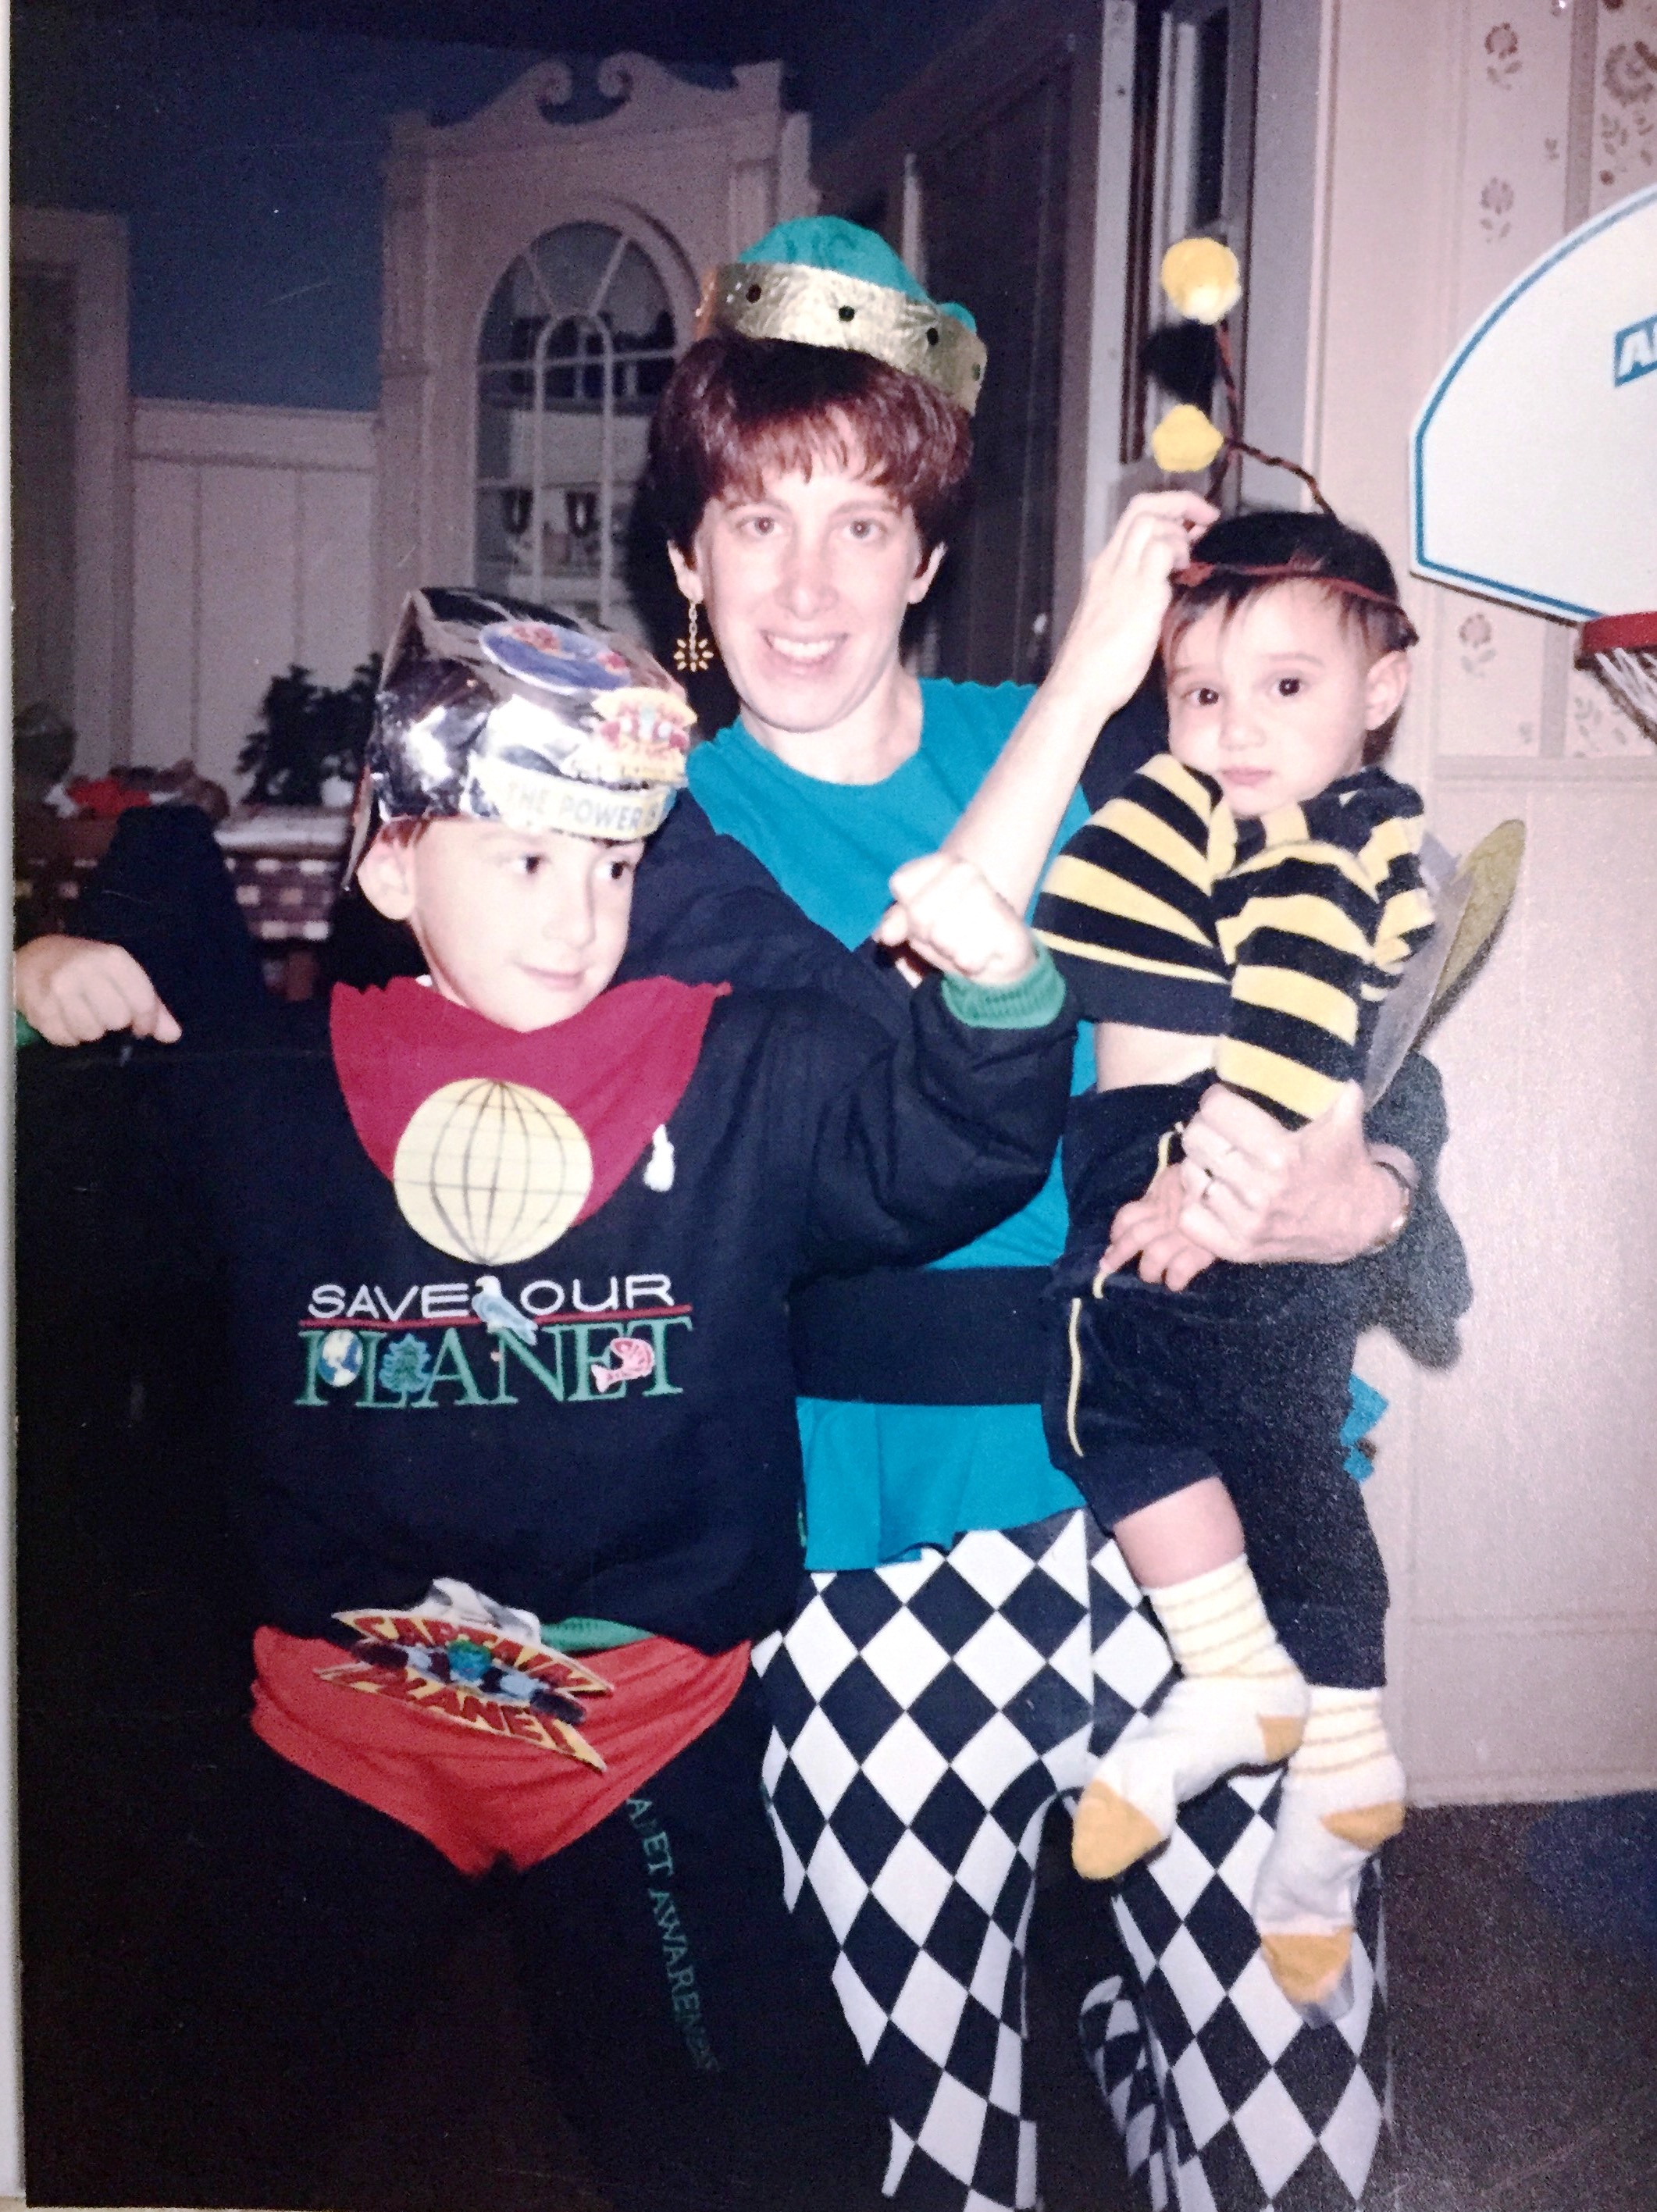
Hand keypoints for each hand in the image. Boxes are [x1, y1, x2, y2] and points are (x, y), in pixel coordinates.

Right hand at [14, 936, 180, 1046]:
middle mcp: (85, 970)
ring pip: (90, 1032)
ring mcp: (58, 988)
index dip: (146, 1021)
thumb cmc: (88, 968)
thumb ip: (150, 1005)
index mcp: (112, 959)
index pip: (142, 1001)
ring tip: (84, 1015)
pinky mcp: (38, 1007)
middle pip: (116, 1020)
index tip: (140, 1026)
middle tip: (104, 1013)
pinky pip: (65, 1039)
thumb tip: (173, 1036)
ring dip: (91, 1031)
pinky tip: (66, 1020)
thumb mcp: (122, 975)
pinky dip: (69, 1036)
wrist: (36, 957)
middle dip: (114, 1023)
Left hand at [875, 853, 1037, 987]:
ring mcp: (989, 893)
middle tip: (947, 937)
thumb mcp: (915, 925)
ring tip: (964, 945)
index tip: (926, 917)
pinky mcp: (1006, 923)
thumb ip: (896, 921)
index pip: (901, 883)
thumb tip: (886, 934)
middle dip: (927, 935)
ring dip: (949, 951)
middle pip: (918, 913)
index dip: (905, 910)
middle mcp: (965, 870)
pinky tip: (980, 955)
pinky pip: (967, 956)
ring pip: (942, 936)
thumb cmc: (952, 936)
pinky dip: (969, 963)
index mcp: (942, 863)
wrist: (998, 957)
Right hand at [1042, 491, 1218, 717]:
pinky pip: (1163, 550)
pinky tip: (1184, 575)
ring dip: (1179, 531)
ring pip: (1151, 520)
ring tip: (1189, 558)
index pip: (1133, 519)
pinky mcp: (1139, 592)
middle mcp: (1110, 564)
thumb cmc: (1099, 665)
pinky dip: (1179, 553)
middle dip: (1180, 503)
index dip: (1166, 511)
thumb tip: (1167, 590)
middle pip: (1143, 507)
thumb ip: (1138, 598)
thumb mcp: (1116, 620)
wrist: (1080, 687)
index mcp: (1104, 569)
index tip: (1191, 524)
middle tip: (1206, 519)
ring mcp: (1123, 575)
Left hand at [1099, 1160, 1216, 1288]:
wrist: (1240, 1183)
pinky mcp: (1202, 1249)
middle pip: (1135, 1238)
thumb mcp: (1180, 1177)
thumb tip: (1148, 1205)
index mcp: (1159, 1200)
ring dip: (1148, 1271)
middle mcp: (1167, 1218)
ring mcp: (1184, 1234)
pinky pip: (1180, 1269)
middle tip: (1107, 1268)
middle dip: (1118, 1256)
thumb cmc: (1208, 1179)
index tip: (1114, 1242)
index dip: (1117, 1230)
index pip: (1128, 1216)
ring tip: (1151, 1276)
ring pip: (1153, 1256)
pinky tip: (1174, 1283)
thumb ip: (1165, 1189)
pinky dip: (1174, 1279)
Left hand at [1175, 1083, 1412, 1263]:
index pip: (1216, 1109)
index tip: (1226, 1101)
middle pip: (1196, 1138)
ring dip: (1202, 1165)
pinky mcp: (1235, 1249)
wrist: (1358, 1222)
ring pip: (1189, 1175)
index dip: (1218, 1099)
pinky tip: (1218, 1193)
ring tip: (1222, 1162)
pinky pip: (1189, 1215)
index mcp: (1280, 1154)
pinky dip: (1197, 1203)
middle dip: (1207, 1128)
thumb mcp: (1343, 1112)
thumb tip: (1312, 1038)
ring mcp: (1245, 1223)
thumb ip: (1324, 1076)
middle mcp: (1259, 1190)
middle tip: (1222, 1131)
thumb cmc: (1343, 1160)